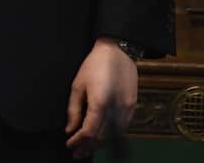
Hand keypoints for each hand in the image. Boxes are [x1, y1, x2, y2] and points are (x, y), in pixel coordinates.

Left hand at [64, 38, 137, 158]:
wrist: (118, 51)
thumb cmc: (95, 64)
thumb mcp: (78, 84)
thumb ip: (74, 109)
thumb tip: (70, 129)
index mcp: (100, 103)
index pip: (89, 132)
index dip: (78, 141)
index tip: (70, 144)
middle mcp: (115, 109)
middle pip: (102, 137)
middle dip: (89, 147)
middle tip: (78, 153)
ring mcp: (127, 108)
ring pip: (114, 135)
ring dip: (101, 144)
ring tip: (89, 148)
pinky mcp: (133, 106)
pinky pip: (123, 127)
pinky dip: (113, 135)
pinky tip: (104, 136)